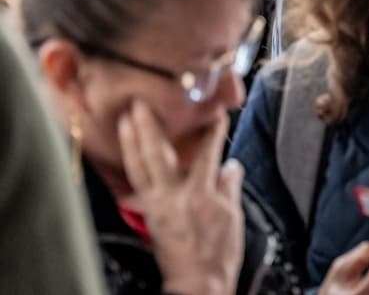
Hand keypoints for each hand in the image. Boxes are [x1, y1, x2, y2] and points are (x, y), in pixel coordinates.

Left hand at [117, 101, 242, 294]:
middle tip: (142, 103)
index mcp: (200, 195)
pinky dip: (131, 162)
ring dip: (131, 140)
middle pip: (158, 154)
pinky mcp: (148, 213)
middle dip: (149, 126)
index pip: (208, 153)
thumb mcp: (233, 217)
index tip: (215, 112)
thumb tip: (231, 166)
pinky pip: (135, 182)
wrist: (197, 281)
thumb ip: (229, 187)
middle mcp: (173, 196)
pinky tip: (128, 151)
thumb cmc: (218, 253)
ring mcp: (156, 204)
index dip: (212, 131)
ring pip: (138, 166)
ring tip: (125, 118)